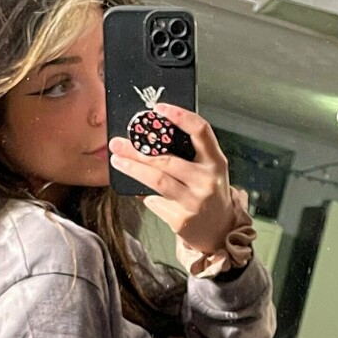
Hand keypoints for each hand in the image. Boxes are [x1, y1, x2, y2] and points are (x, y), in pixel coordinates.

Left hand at [108, 107, 238, 256]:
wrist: (220, 230)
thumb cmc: (208, 191)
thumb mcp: (207, 169)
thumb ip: (188, 154)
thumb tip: (149, 138)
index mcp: (216, 161)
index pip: (201, 131)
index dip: (180, 116)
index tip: (159, 108)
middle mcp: (208, 180)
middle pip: (167, 160)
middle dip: (138, 150)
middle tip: (117, 142)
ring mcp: (195, 201)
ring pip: (157, 181)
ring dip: (133, 169)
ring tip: (117, 160)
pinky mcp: (182, 219)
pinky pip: (154, 201)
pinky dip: (144, 194)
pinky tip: (138, 189)